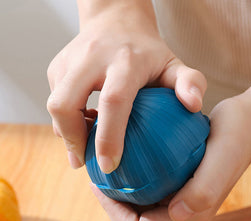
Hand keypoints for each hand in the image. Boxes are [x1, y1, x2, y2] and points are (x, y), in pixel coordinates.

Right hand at [47, 0, 205, 171]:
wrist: (116, 22)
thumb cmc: (147, 51)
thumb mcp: (173, 64)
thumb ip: (189, 82)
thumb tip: (194, 106)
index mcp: (124, 60)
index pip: (113, 101)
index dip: (108, 138)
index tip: (109, 166)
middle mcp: (91, 58)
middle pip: (65, 104)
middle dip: (72, 140)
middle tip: (85, 161)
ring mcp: (69, 60)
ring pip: (55, 105)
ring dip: (67, 132)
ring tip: (85, 145)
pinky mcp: (57, 66)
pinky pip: (55, 100)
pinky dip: (66, 120)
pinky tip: (84, 126)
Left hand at [91, 92, 250, 220]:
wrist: (245, 122)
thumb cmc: (235, 137)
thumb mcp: (223, 158)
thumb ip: (204, 191)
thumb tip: (178, 215)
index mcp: (191, 216)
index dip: (113, 214)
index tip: (98, 183)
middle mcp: (183, 211)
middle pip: (134, 220)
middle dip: (111, 203)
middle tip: (97, 173)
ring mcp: (180, 197)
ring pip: (138, 203)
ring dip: (118, 189)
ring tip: (104, 165)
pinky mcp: (178, 182)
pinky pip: (147, 185)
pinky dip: (131, 175)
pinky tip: (122, 154)